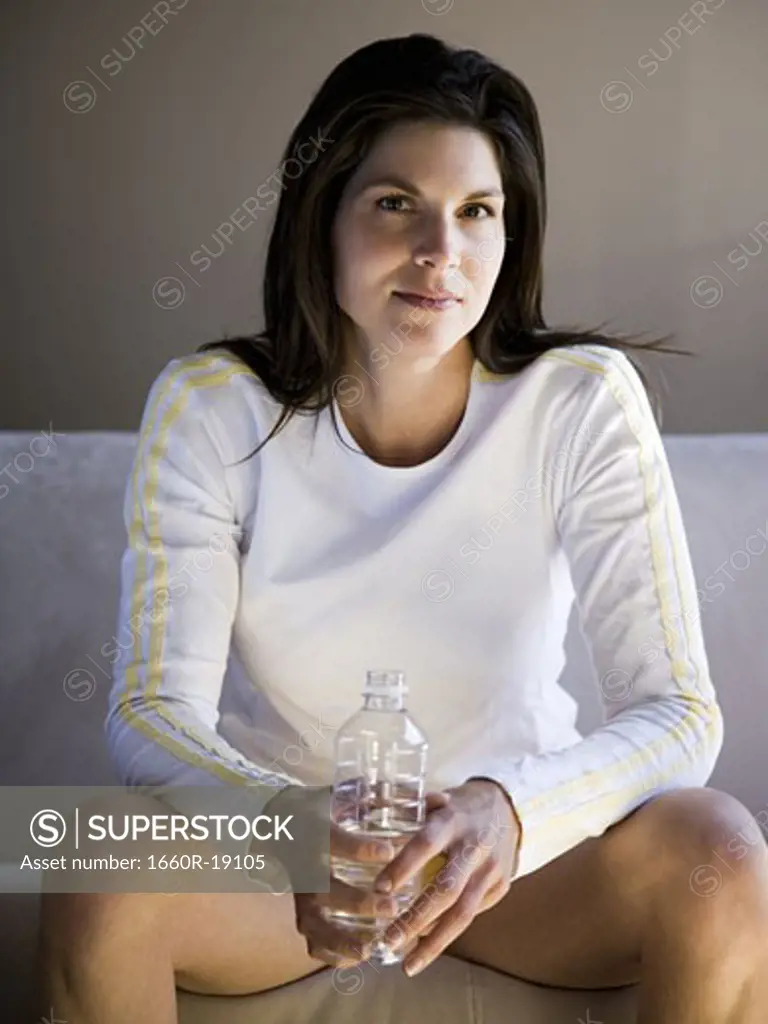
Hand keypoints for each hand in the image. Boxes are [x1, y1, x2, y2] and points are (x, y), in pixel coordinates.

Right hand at [262, 782, 405, 966]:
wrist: (282, 826)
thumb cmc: (323, 809)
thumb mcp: (343, 794)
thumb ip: (379, 794)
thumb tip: (429, 797)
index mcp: (314, 832)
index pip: (333, 840)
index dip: (358, 847)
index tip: (388, 851)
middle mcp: (304, 867)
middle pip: (324, 890)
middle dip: (358, 901)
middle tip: (391, 906)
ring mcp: (301, 897)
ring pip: (316, 924)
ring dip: (344, 938)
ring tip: (373, 947)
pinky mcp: (303, 916)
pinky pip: (314, 943)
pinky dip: (336, 954)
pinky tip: (363, 955)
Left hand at [372, 777, 521, 975]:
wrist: (511, 807)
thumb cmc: (460, 805)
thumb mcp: (437, 800)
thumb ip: (410, 816)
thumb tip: (373, 831)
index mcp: (453, 820)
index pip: (426, 844)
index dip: (404, 866)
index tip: (379, 888)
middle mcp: (474, 847)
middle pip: (446, 889)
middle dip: (416, 918)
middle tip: (388, 939)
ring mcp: (491, 870)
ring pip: (463, 913)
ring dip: (433, 942)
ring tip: (407, 964)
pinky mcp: (500, 887)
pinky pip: (472, 915)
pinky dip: (447, 933)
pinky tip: (426, 947)